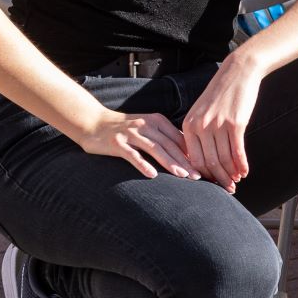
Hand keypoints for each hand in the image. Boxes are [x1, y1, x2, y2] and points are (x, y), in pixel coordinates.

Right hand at [76, 109, 196, 179]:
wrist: (92, 122)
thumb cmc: (124, 129)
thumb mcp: (147, 128)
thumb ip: (165, 138)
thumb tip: (189, 153)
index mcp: (157, 121)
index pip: (179, 138)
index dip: (193, 152)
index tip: (205, 166)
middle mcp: (146, 125)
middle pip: (170, 145)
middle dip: (186, 161)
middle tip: (199, 176)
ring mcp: (131, 134)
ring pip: (155, 149)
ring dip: (170, 163)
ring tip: (183, 175)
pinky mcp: (117, 143)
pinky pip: (133, 155)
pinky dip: (143, 165)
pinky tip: (153, 175)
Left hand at [179, 55, 264, 190]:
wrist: (238, 72)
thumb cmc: (220, 93)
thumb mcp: (201, 111)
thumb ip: (197, 132)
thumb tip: (200, 158)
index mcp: (188, 125)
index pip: (193, 159)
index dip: (204, 175)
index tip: (211, 185)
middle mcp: (201, 126)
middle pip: (208, 162)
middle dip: (218, 179)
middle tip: (227, 190)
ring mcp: (218, 125)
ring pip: (223, 158)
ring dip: (231, 174)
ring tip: (237, 183)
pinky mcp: (236, 123)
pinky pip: (237, 150)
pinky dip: (242, 164)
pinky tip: (245, 172)